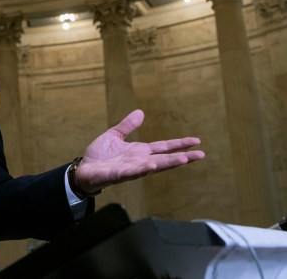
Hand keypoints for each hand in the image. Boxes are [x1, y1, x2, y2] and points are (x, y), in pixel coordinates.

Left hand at [75, 110, 204, 194]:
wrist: (84, 169)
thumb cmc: (100, 154)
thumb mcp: (114, 135)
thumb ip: (127, 126)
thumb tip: (140, 112)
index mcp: (140, 151)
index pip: (164, 147)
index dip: (180, 144)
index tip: (197, 142)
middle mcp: (140, 161)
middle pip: (165, 159)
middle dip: (183, 157)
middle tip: (202, 155)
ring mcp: (131, 169)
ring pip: (153, 166)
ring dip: (168, 164)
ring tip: (184, 159)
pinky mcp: (119, 175)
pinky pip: (133, 173)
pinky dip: (143, 169)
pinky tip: (152, 165)